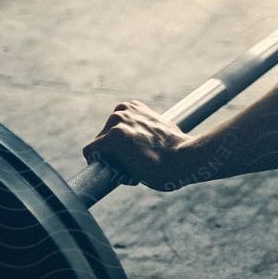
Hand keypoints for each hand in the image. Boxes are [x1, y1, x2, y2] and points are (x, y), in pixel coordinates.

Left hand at [82, 100, 196, 190]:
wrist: (185, 159)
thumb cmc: (177, 152)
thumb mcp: (160, 132)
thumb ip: (145, 132)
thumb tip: (145, 142)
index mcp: (134, 107)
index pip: (113, 129)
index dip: (122, 148)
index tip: (135, 157)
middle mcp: (124, 110)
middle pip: (103, 137)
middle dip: (114, 154)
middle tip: (136, 165)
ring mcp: (118, 122)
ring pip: (98, 146)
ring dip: (109, 159)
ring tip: (133, 168)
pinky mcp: (113, 137)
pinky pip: (91, 153)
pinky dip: (99, 164)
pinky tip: (120, 171)